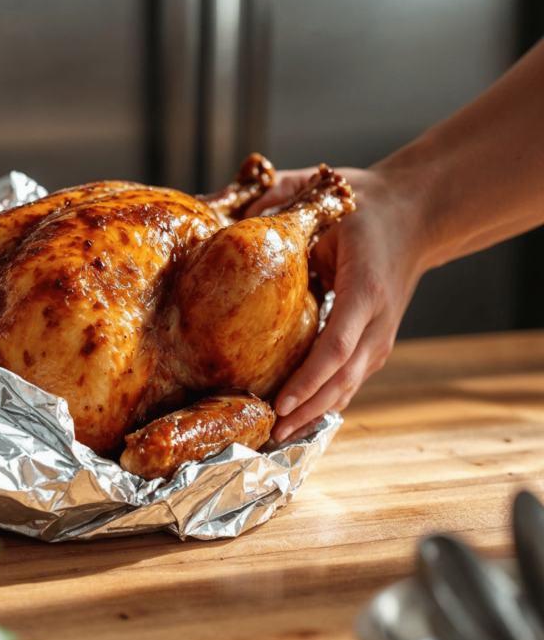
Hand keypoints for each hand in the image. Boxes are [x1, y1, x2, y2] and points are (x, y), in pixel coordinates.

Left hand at [246, 165, 427, 440]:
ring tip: (274, 437)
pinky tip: (295, 420)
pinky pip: (347, 381)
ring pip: (347, 388)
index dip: (308, 379)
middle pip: (342, 380)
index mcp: (365, 289)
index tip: (279, 402)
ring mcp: (379, 338)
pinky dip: (323, 403)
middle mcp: (377, 322)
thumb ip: (279, 206)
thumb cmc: (364, 208)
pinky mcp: (372, 345)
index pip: (337, 345)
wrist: (414, 217)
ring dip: (313, 414)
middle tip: (267, 434)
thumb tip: (225, 218)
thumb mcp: (328, 202)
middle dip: (306, 411)